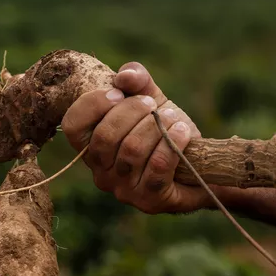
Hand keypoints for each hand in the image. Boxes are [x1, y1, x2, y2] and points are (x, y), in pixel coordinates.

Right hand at [61, 62, 210, 213]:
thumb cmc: (166, 130)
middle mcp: (99, 171)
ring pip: (132, 150)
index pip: (72, 125)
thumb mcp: (150, 100)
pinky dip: (171, 144)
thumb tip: (126, 76)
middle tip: (152, 104)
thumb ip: (136, 81)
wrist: (203, 166)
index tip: (119, 92)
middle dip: (132, 112)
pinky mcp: (148, 200)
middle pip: (104, 136)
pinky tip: (182, 131)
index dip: (93, 104)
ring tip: (174, 118)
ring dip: (157, 127)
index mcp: (90, 147)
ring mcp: (122, 189)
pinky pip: (157, 167)